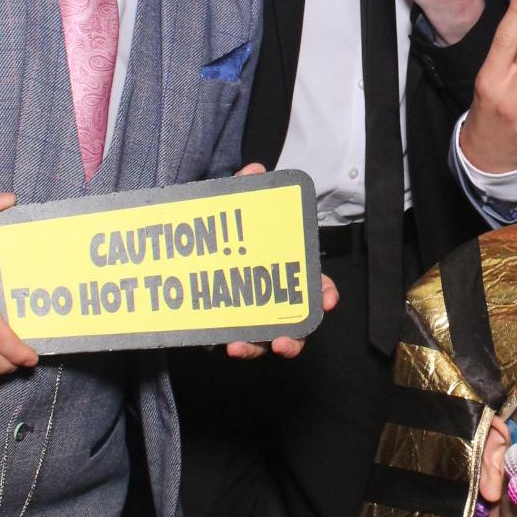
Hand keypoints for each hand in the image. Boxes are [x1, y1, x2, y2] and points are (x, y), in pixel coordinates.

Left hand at [225, 164, 338, 358]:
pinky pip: (242, 342)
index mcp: (284, 270)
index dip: (324, 294)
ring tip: (242, 348)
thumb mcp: (235, 210)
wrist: (190, 250)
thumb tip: (255, 169)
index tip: (326, 301)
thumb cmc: (227, 233)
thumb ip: (245, 190)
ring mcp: (254, 315)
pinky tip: (229, 344)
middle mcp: (274, 297)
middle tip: (284, 342)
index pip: (314, 285)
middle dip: (296, 337)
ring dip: (259, 348)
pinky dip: (239, 346)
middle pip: (296, 324)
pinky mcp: (232, 326)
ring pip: (267, 340)